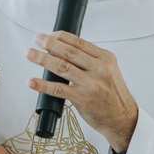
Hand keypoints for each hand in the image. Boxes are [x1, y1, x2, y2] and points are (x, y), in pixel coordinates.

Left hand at [27, 32, 139, 151]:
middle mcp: (100, 69)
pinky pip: (58, 89)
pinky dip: (43, 85)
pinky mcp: (83, 99)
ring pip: (62, 67)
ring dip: (42, 59)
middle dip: (49, 43)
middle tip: (37, 39)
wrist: (123, 118)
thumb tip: (63, 51)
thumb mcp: (108, 71)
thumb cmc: (113, 95)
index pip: (79, 42)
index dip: (60, 36)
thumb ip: (90, 61)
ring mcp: (91, 84)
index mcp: (106, 58)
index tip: (48, 35)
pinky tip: (32, 81)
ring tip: (30, 54)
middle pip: (69, 52)